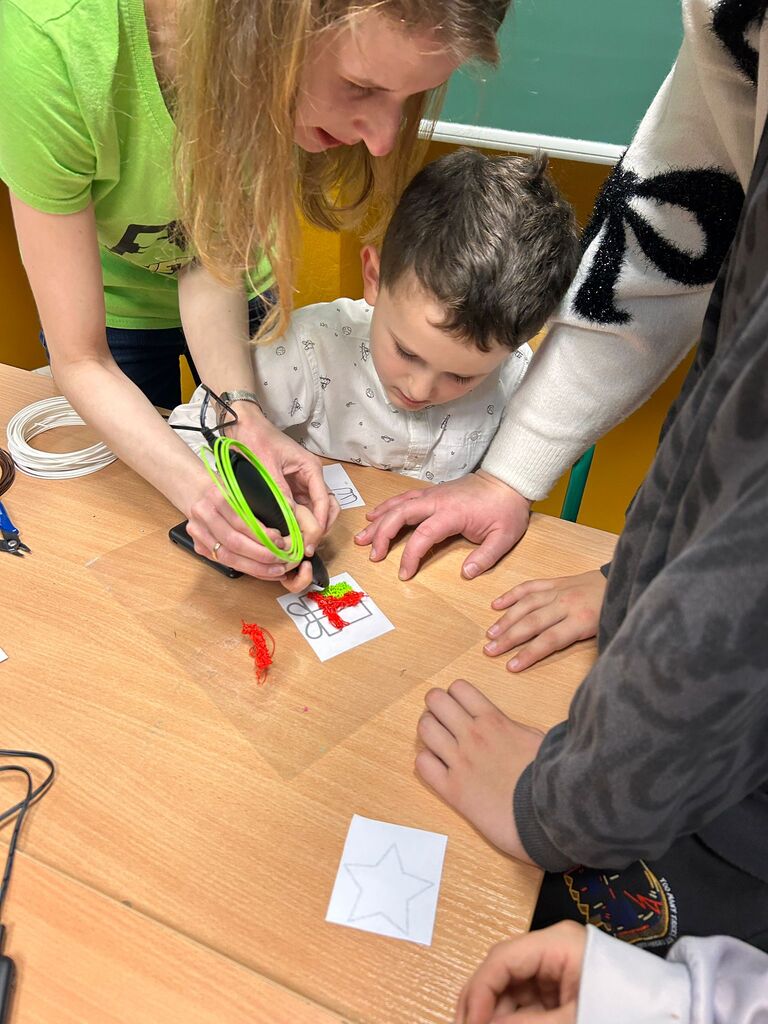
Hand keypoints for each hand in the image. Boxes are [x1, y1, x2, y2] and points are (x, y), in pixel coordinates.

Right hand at [185, 476, 316, 590]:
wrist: (198, 493)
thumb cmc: (227, 491)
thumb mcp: (242, 488)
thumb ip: (257, 504)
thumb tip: (283, 527)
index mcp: (216, 495)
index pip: (241, 520)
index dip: (262, 535)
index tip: (280, 541)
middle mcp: (203, 513)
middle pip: (234, 542)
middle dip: (261, 555)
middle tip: (281, 559)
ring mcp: (197, 532)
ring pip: (228, 557)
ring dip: (255, 567)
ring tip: (276, 569)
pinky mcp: (199, 547)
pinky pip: (225, 563)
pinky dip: (248, 569)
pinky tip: (264, 571)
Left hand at [230, 405, 339, 535]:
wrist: (242, 424)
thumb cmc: (256, 438)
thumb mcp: (268, 467)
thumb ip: (280, 493)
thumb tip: (290, 520)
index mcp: (310, 468)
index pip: (324, 501)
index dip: (320, 523)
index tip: (311, 541)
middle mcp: (310, 477)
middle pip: (327, 507)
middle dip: (321, 527)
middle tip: (308, 545)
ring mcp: (301, 483)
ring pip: (315, 510)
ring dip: (311, 526)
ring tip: (300, 543)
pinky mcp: (290, 488)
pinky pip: (300, 508)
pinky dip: (298, 521)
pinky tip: (289, 533)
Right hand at [355, 470, 530, 580]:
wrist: (509, 480)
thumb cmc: (506, 508)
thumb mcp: (504, 536)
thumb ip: (485, 557)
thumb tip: (466, 574)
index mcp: (452, 513)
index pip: (423, 535)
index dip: (410, 556)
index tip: (404, 574)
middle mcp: (437, 501)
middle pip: (400, 515)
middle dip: (382, 535)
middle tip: (372, 555)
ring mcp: (432, 494)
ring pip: (398, 505)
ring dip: (379, 521)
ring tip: (363, 537)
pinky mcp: (432, 492)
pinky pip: (404, 498)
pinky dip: (388, 507)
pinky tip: (376, 516)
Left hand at [416, 679, 542, 859]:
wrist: (546, 815)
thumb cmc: (549, 778)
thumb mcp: (538, 739)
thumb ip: (515, 728)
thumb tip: (508, 726)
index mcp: (494, 720)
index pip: (459, 688)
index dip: (455, 695)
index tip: (460, 706)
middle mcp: (472, 735)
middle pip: (435, 701)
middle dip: (436, 706)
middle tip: (444, 720)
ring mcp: (459, 761)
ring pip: (425, 728)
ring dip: (429, 730)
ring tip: (438, 742)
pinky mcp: (452, 789)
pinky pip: (422, 764)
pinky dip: (426, 761)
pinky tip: (438, 767)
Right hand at [456, 921, 585, 1023]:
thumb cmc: (619, 1006)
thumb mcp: (572, 1017)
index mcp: (558, 942)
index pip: (502, 958)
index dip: (479, 991)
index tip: (468, 1022)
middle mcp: (552, 950)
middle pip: (502, 971)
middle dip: (480, 1002)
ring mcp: (554, 970)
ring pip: (510, 989)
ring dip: (493, 1013)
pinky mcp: (558, 990)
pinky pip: (524, 1002)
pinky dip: (510, 1018)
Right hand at [485, 570, 606, 671]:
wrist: (624, 581)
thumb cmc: (616, 611)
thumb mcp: (609, 633)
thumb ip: (591, 650)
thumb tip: (582, 673)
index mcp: (581, 620)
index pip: (549, 640)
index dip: (529, 654)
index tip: (511, 666)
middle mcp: (566, 604)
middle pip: (532, 623)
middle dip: (509, 638)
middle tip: (489, 650)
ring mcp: (559, 590)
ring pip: (526, 604)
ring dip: (506, 619)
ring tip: (490, 634)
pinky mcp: (556, 580)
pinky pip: (530, 586)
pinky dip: (512, 595)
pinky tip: (496, 605)